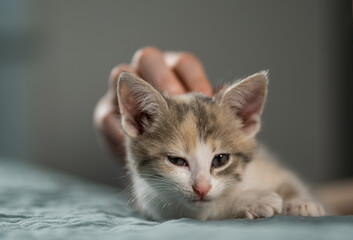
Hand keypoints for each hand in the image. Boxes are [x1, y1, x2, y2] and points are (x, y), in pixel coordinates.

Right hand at [93, 46, 212, 165]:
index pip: (184, 65)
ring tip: (154, 117)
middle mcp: (147, 79)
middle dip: (164, 77)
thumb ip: (218, 111)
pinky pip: (107, 115)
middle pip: (150, 58)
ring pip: (122, 72)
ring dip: (137, 92)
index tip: (208, 96)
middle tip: (177, 98)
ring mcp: (125, 94)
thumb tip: (241, 91)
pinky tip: (135, 141)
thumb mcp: (206, 129)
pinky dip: (120, 125)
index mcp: (176, 76)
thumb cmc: (188, 144)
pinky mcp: (106, 116)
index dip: (195, 77)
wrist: (164, 170)